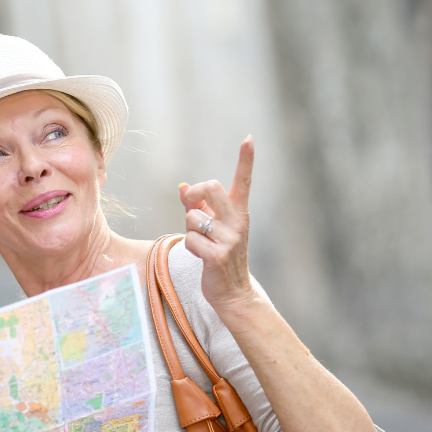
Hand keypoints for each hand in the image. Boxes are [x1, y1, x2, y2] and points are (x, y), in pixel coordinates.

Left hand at [179, 136, 258, 312]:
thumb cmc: (219, 255)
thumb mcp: (212, 228)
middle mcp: (238, 222)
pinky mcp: (218, 256)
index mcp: (239, 212)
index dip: (246, 160)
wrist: (233, 292)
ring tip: (202, 243)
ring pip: (193, 217)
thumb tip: (182, 186)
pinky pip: (190, 240)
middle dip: (193, 195)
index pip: (243, 181)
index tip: (249, 139)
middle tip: (191, 209)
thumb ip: (198, 207)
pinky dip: (189, 247)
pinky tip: (201, 257)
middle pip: (210, 187)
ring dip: (189, 229)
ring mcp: (230, 239)